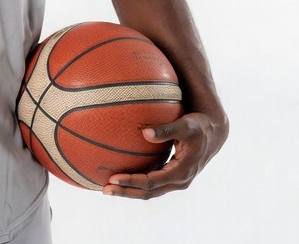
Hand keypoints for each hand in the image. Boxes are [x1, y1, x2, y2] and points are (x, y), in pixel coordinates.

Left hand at [103, 111, 228, 198]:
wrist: (213, 133)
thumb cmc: (198, 126)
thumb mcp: (186, 125)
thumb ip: (167, 129)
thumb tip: (145, 133)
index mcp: (181, 172)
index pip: (152, 181)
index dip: (132, 181)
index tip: (113, 178)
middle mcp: (179, 181)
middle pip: (149, 193)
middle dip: (126, 192)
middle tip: (104, 189)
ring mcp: (175, 180)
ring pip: (150, 191)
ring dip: (129, 191)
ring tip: (107, 188)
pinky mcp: (171, 175)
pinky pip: (152, 184)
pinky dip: (137, 184)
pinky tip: (121, 177)